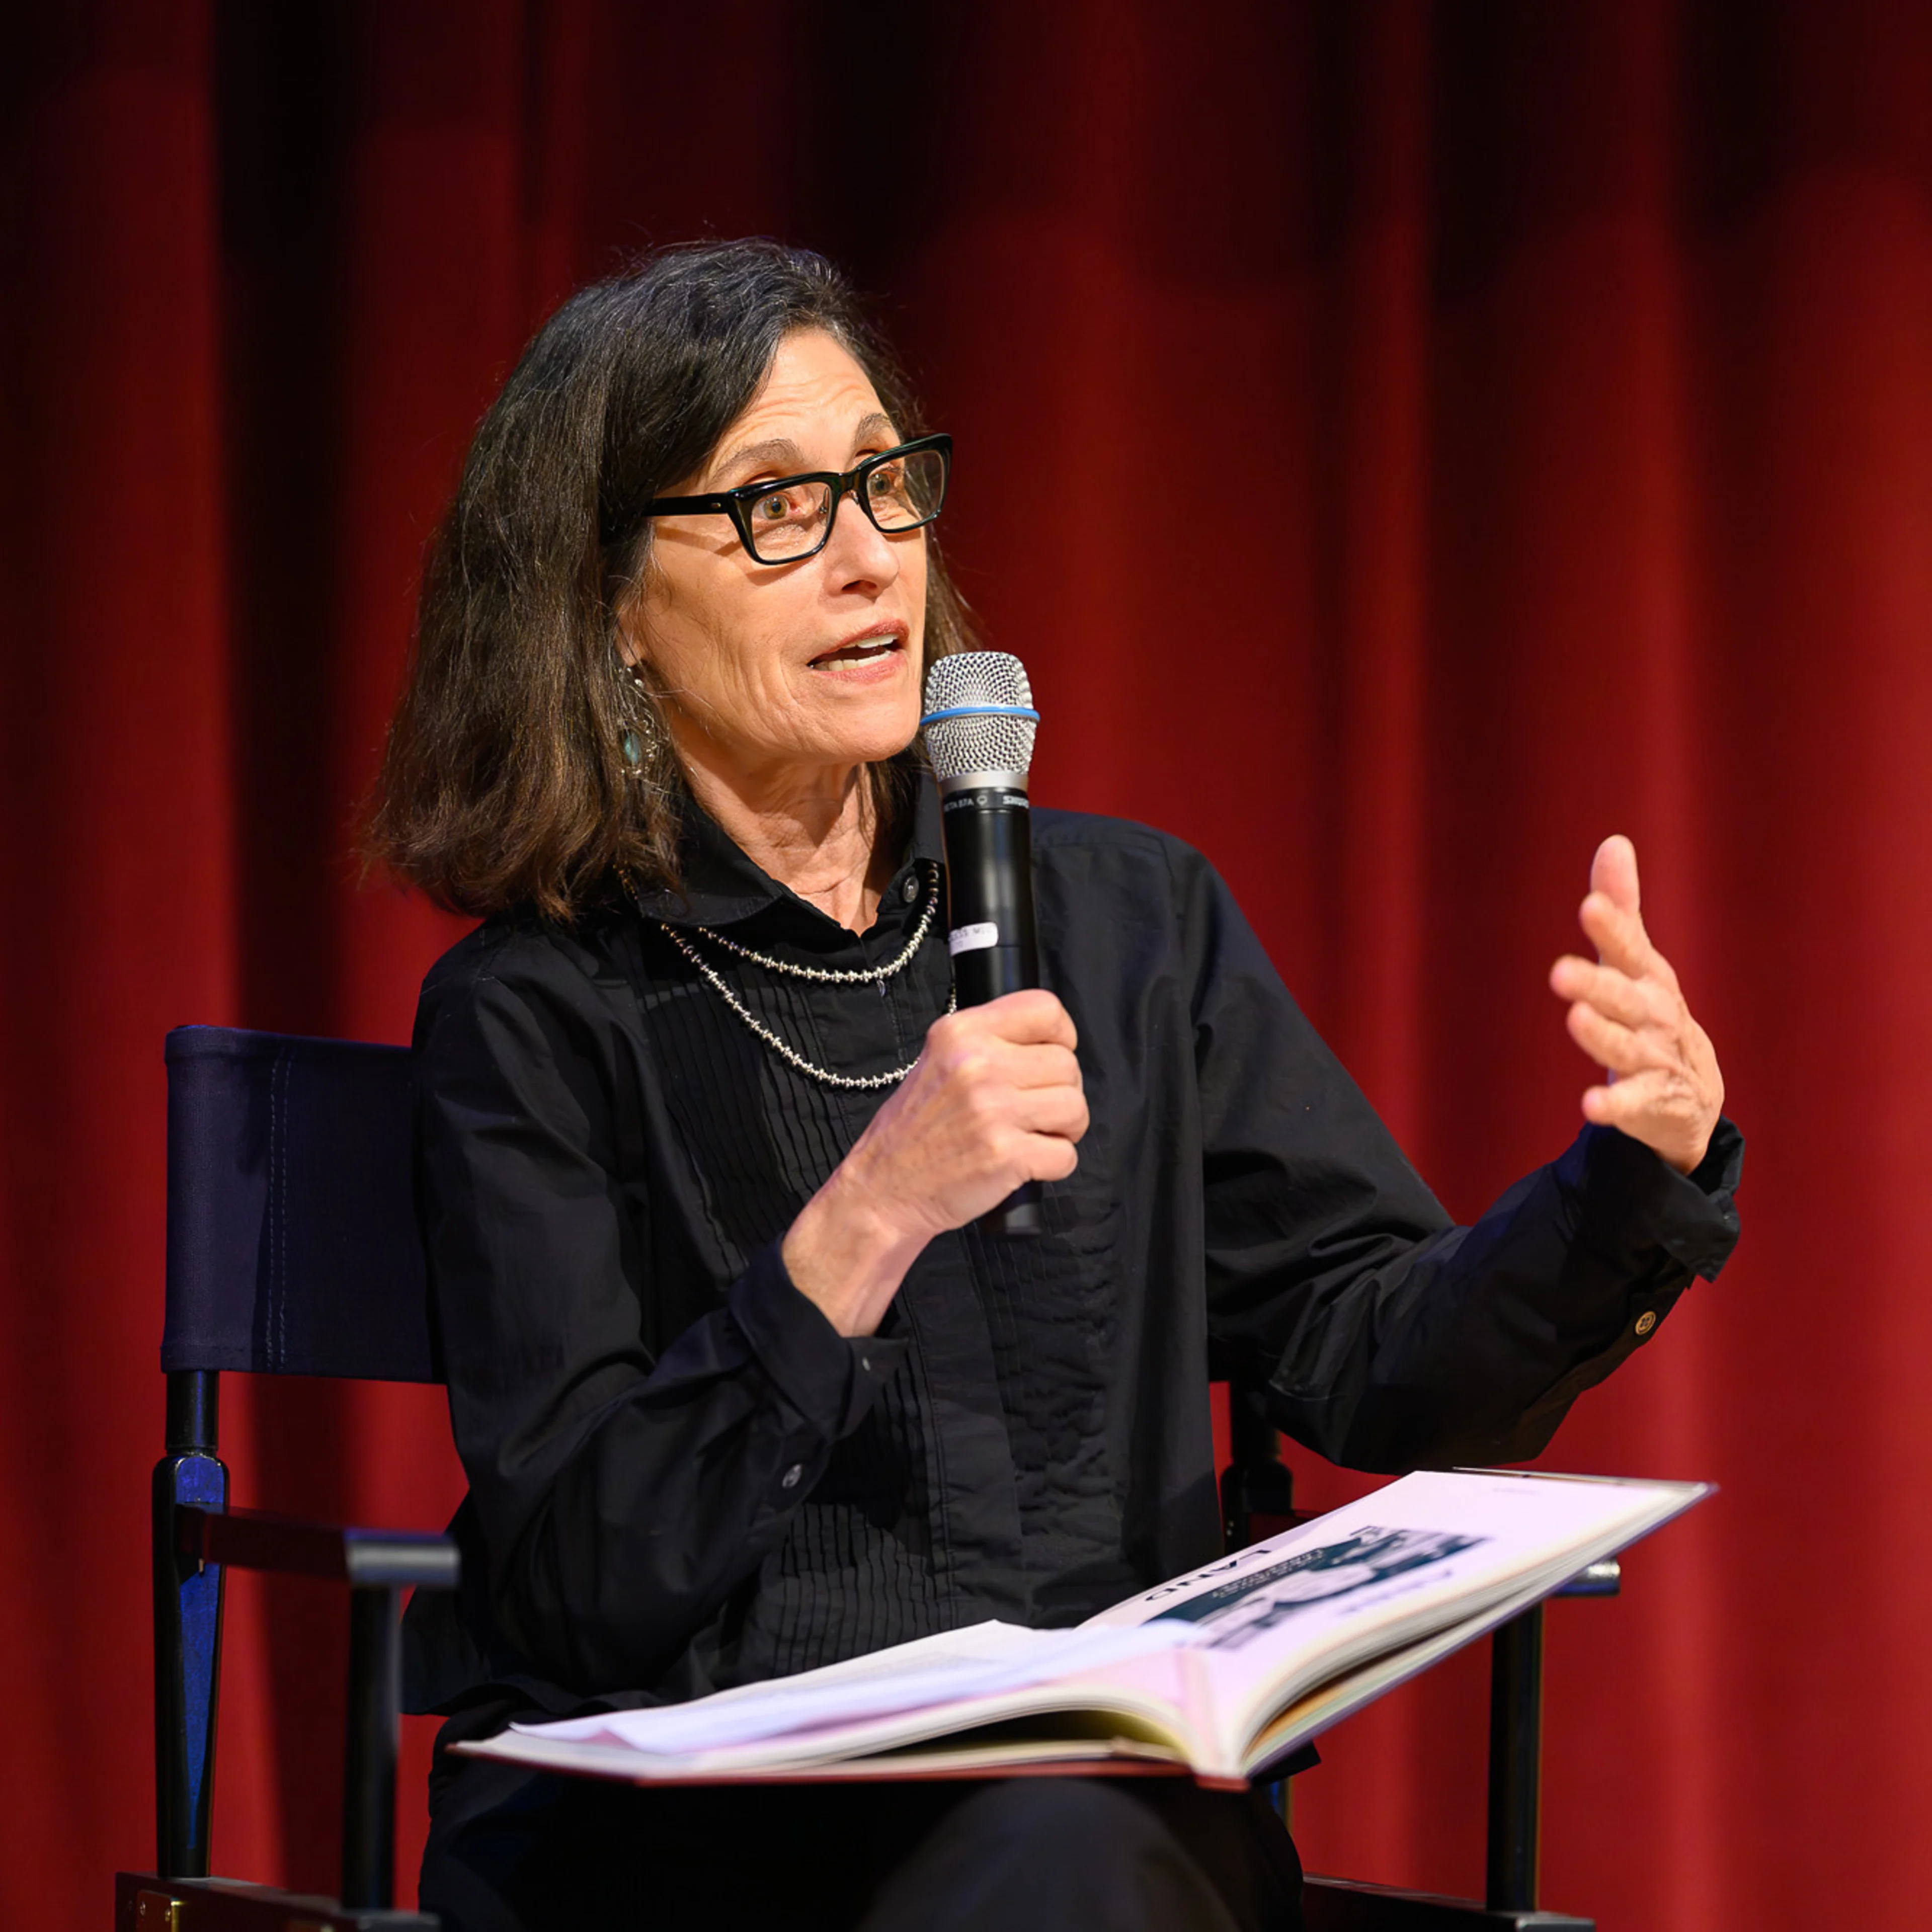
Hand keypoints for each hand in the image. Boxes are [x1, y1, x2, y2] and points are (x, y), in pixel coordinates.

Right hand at [783, 990, 1088, 1334]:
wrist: (883, 1190)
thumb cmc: (914, 1132)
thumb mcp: (938, 1061)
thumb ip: (987, 1043)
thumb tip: (1051, 1043)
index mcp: (961, 1033)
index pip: (1045, 1009)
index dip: (1061, 1036)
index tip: (1051, 1057)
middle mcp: (977, 1065)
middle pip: (1067, 1064)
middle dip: (1062, 1091)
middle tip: (1035, 1112)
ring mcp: (993, 1110)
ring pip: (1075, 1108)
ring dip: (1064, 1129)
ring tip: (1032, 1136)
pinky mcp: (1006, 1155)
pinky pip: (1066, 1155)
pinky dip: (1054, 1165)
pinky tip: (1025, 1164)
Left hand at [1548, 835, 1723, 1174]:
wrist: (1692, 1093)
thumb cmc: (1653, 1014)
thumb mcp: (1638, 963)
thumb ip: (1622, 910)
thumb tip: (1614, 841)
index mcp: (1650, 979)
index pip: (1629, 950)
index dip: (1612, 928)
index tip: (1590, 907)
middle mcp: (1655, 1016)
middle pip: (1624, 998)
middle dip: (1596, 984)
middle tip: (1560, 972)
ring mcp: (1656, 1060)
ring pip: (1627, 1047)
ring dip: (1602, 1035)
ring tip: (1576, 1019)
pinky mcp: (1650, 1103)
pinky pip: (1632, 1104)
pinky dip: (1613, 1105)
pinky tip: (1590, 1105)